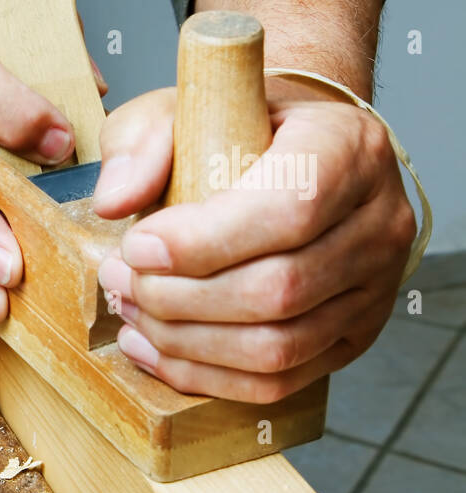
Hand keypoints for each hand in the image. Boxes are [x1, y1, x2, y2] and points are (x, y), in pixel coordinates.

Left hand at [93, 78, 414, 403]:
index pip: (290, 208)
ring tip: (131, 312)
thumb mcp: (178, 111)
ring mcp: (373, 289)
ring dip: (185, 342)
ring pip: (276, 347)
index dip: (202, 241)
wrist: (290, 156)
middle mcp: (379, 222)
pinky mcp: (351, 338)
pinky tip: (154, 349)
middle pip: (279, 290)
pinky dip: (204, 376)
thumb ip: (141, 143)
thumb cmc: (234, 132)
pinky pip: (278, 382)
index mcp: (349, 148)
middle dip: (180, 299)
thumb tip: (114, 201)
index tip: (136, 246)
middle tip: (120, 282)